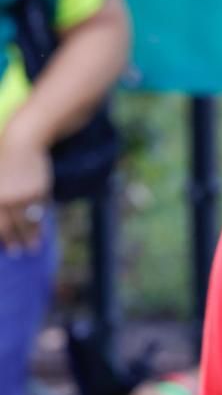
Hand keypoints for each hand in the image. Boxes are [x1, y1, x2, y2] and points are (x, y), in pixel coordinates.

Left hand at [0, 131, 51, 253]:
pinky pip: (40, 209)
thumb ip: (2, 197)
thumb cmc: (5, 158)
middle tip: (21, 253)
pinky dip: (42, 219)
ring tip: (36, 246)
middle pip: (11, 226)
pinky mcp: (38, 190)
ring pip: (28, 220)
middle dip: (16, 241)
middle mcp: (6, 198)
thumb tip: (7, 219)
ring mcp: (23, 195)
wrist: (23, 141)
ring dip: (33, 235)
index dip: (3, 238)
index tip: (8, 249)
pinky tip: (43, 226)